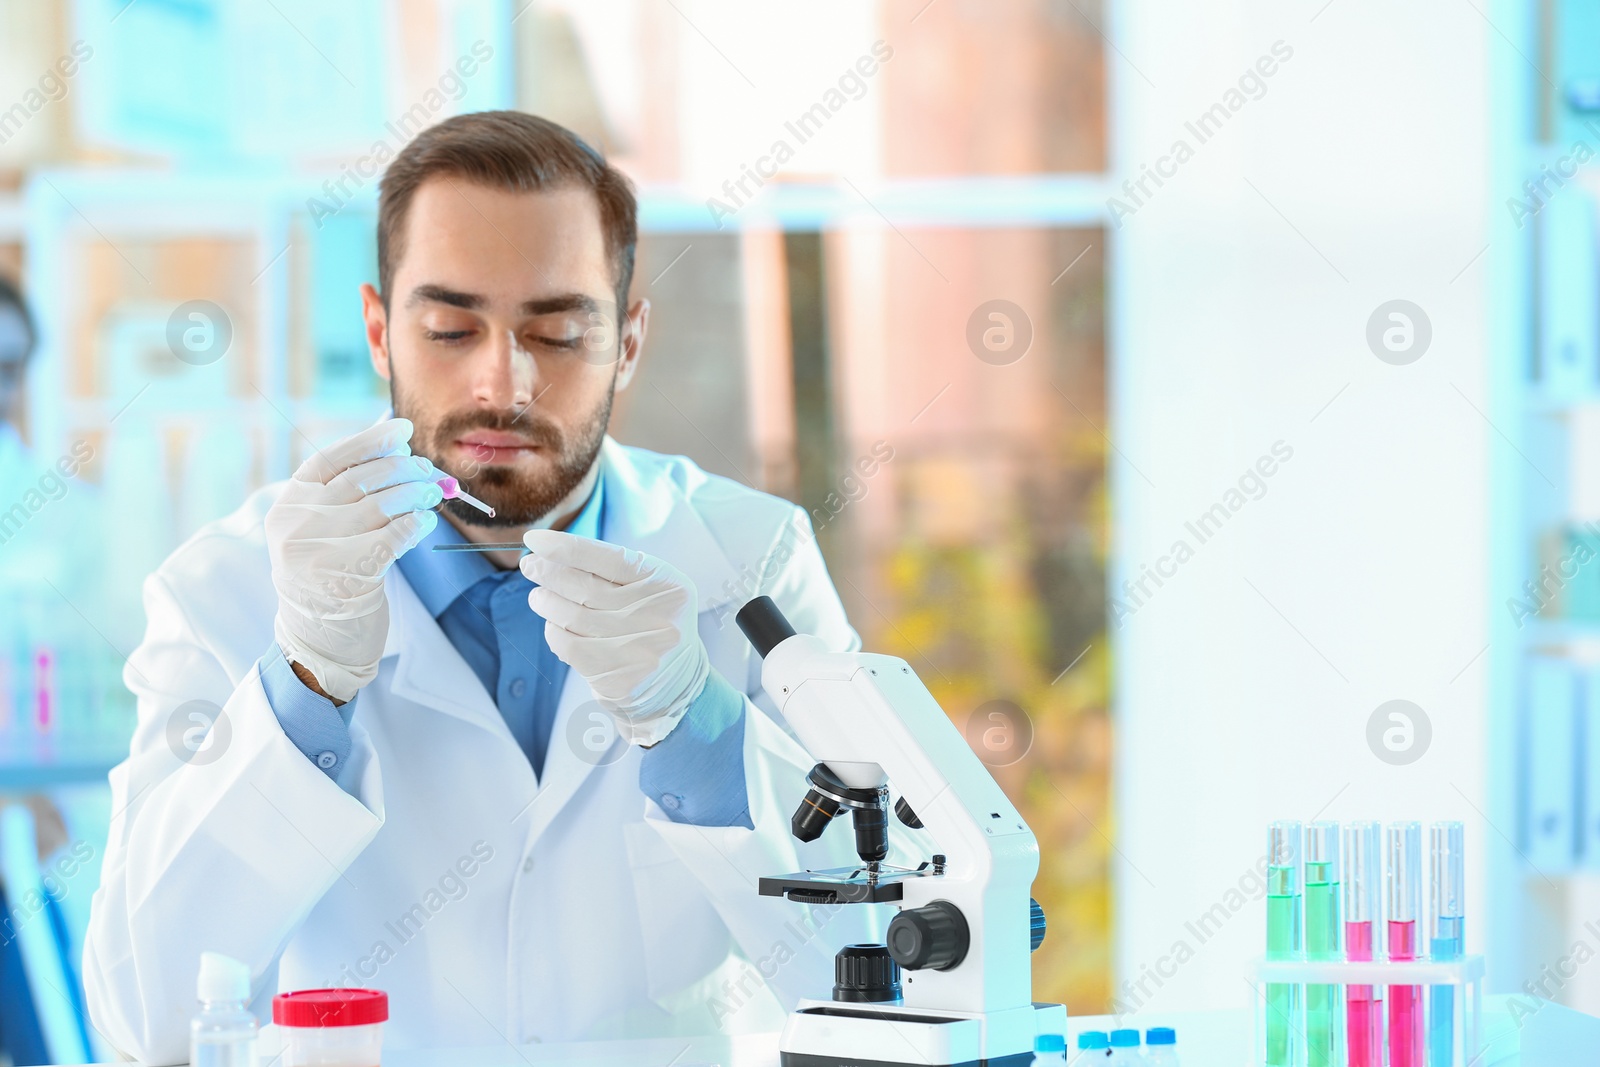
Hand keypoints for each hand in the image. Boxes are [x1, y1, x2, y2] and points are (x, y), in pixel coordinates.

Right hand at [265, 419, 441, 702]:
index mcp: (288, 505)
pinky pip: (394, 536)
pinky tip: (426, 522)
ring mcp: (319, 550)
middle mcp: (298, 524)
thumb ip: (348, 491)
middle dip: (404, 469)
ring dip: (416, 494)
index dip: (369, 440)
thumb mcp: (324, 530)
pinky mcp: (348, 575)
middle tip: (430, 471)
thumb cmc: (331, 577)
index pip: (331, 459)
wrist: (321, 640)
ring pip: (381, 504)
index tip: (402, 429)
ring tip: (434, 494)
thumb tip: (397, 447)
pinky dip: (416, 524)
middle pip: (362, 479)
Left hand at [520, 531, 709, 745]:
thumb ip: (612, 572)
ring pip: (573, 616)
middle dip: (549, 572)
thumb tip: (553, 556)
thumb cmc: (652, 624)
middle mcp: (657, 615)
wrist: (674, 683)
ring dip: (546, 602)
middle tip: (529, 566)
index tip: (536, 540)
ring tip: (538, 597)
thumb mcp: (649, 589)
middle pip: (586, 588)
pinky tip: (553, 625)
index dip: (567, 547)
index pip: (608, 558)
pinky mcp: (619, 677)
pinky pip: (570, 646)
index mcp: (666, 584)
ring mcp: (639, 649)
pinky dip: (554, 632)